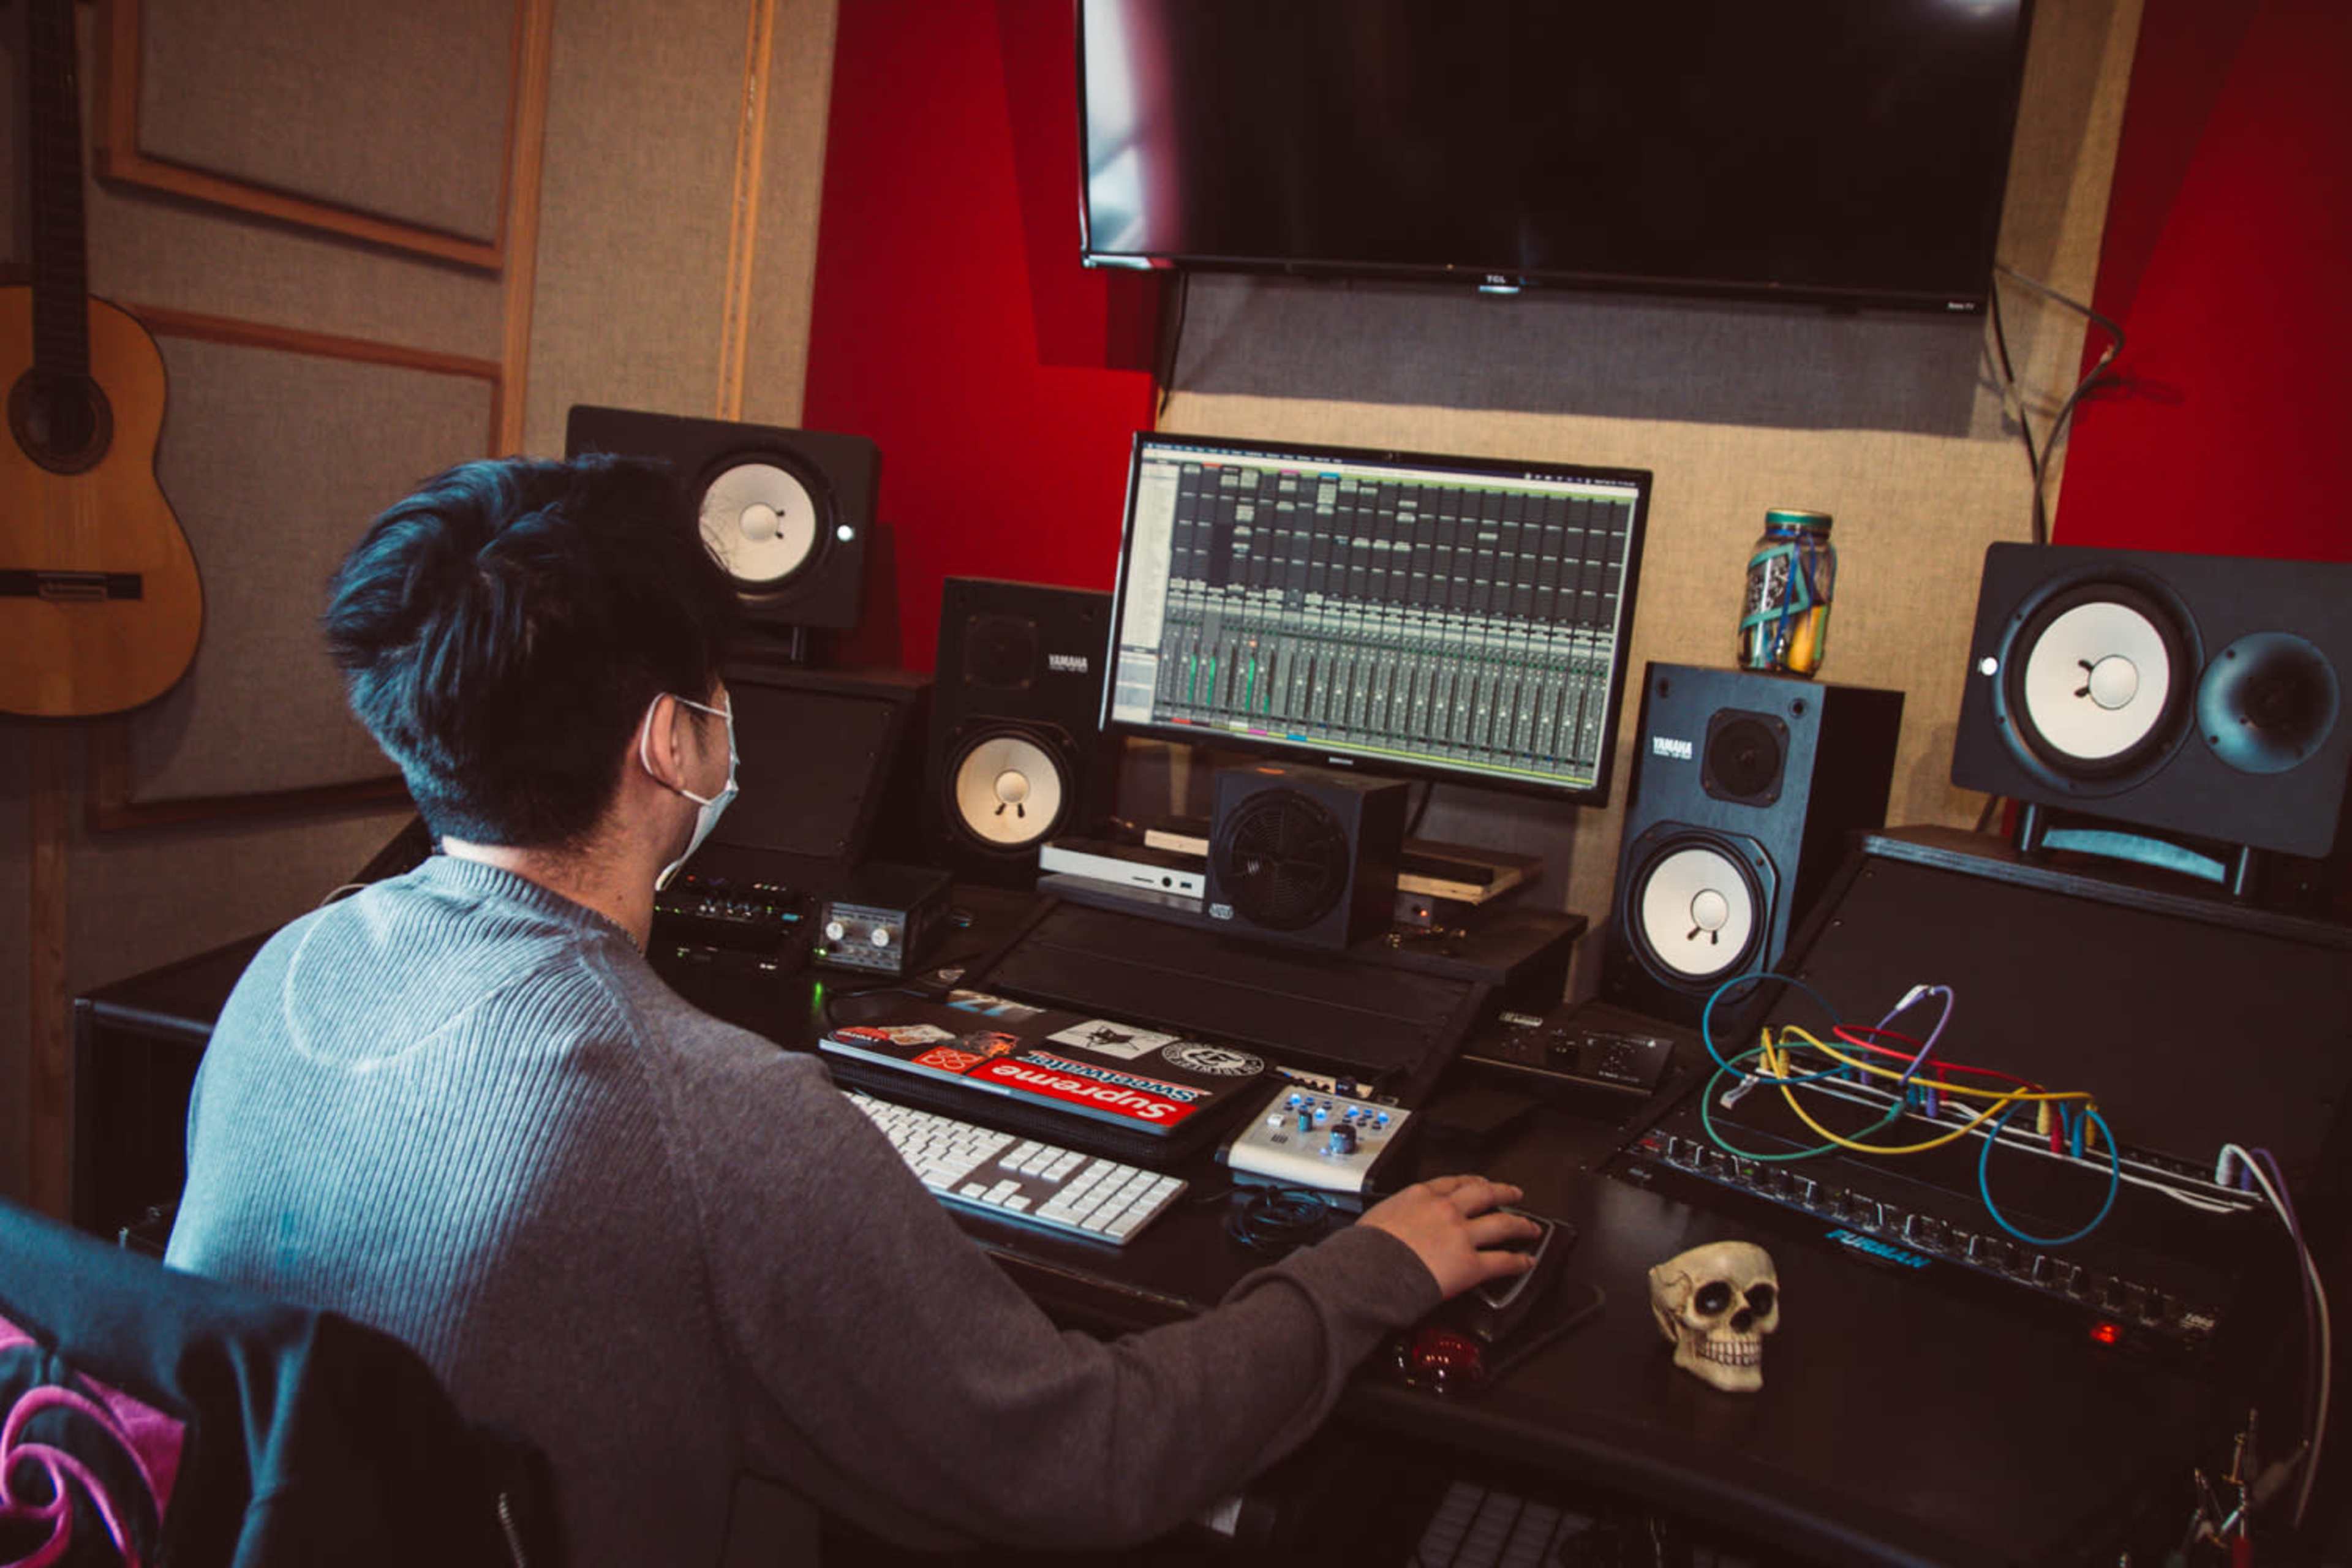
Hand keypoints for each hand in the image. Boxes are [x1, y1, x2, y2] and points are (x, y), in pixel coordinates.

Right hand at [1356, 1174, 1541, 1300]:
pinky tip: (1526, 1262)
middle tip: (1514, 1194)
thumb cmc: (1367, 1249)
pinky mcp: (1471, 1264)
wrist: (1370, 1270)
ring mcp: (1462, 1236)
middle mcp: (1447, 1210)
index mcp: (1421, 1196)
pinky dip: (1518, 1262)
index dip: (1472, 1182)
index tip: (1479, 1183)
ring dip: (1521, 1224)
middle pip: (1485, 1194)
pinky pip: (1502, 1261)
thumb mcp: (1377, 1217)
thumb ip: (1394, 1217)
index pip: (1454, 1183)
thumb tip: (1391, 1225)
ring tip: (1531, 1227)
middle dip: (1503, 1193)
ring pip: (1502, 1224)